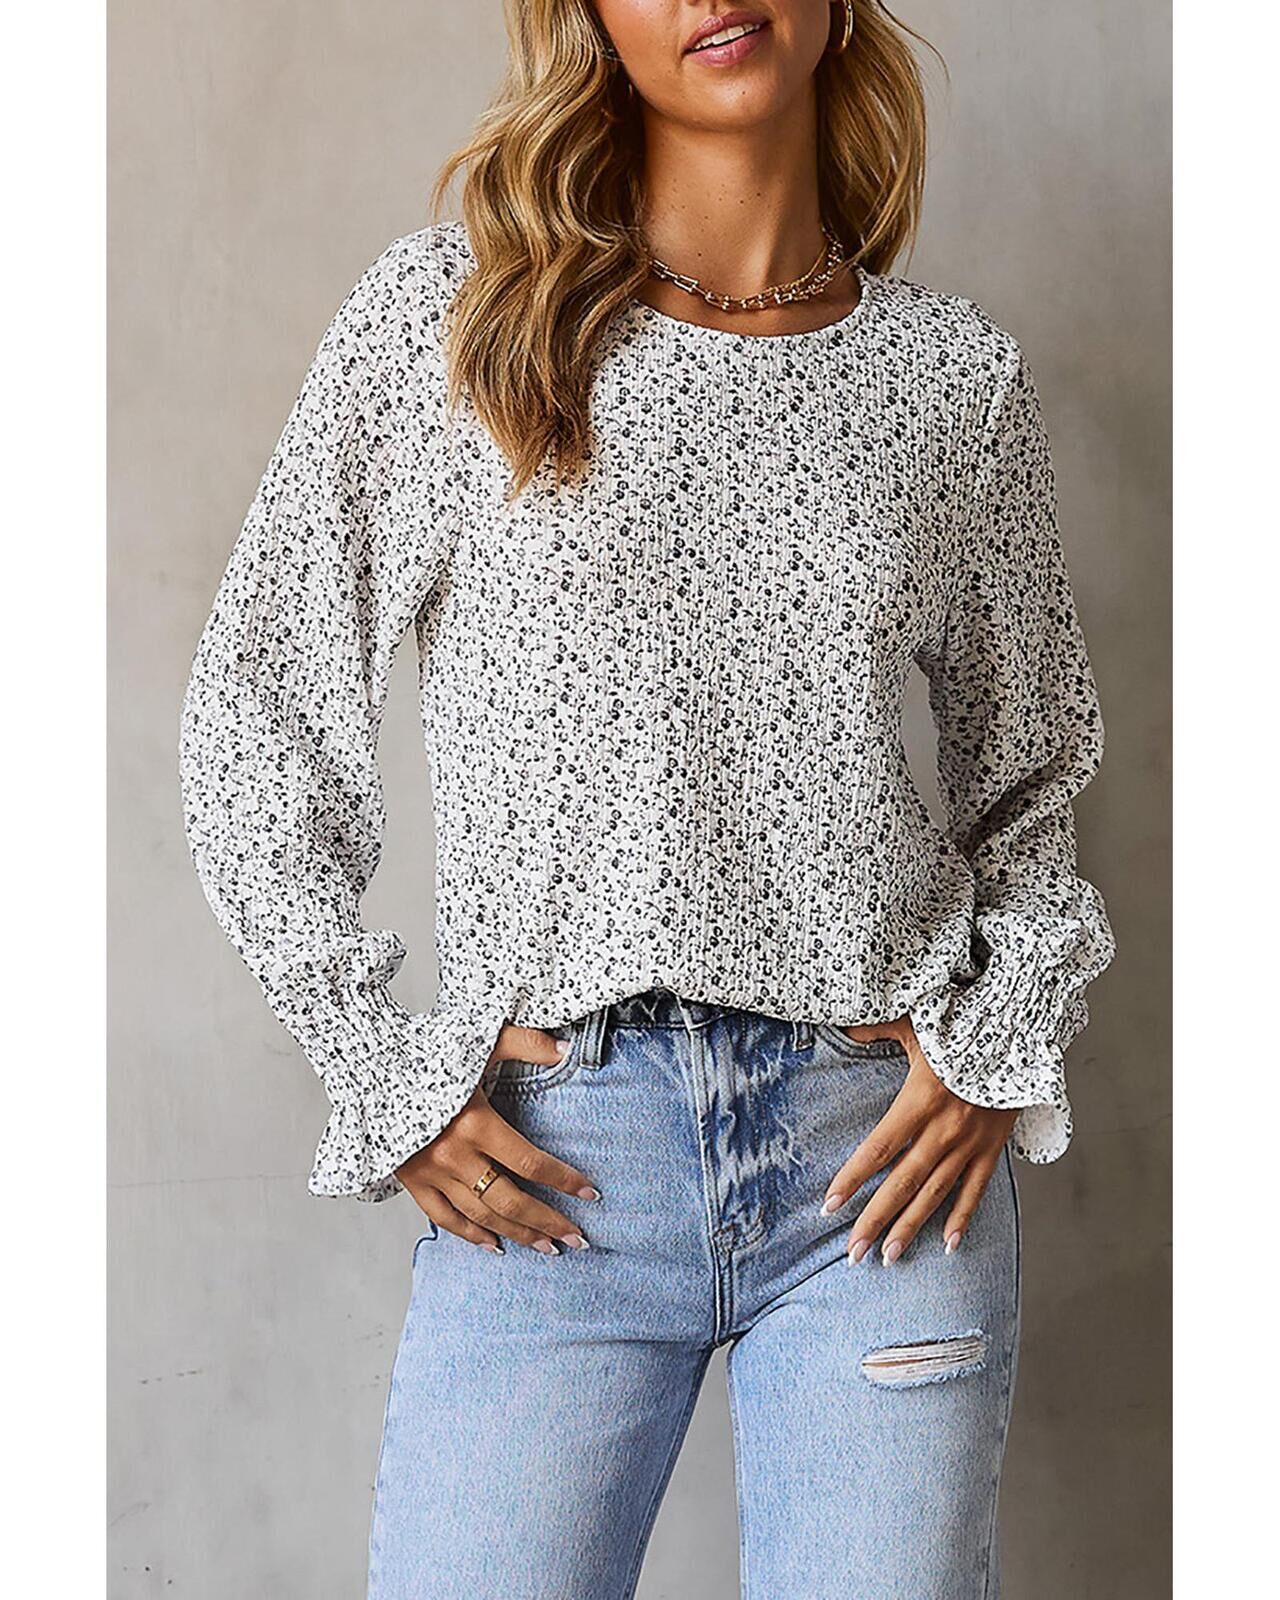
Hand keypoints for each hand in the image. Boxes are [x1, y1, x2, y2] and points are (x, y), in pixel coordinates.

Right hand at [394, 1025, 601, 1254]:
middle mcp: (454, 1155)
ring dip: (518, 1234)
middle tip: (578, 1239)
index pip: (530, 1162)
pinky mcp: (412, 1181)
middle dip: (548, 1221)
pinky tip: (495, 1246)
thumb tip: (565, 1049)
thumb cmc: (426, 1051)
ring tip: (549, 1247)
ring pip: (482, 1215)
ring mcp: (431, 1173)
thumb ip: (525, 1043)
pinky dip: (471, 1235)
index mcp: (475, 1123)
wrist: (369, 1066)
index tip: (590, 1194)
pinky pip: (444, 1218)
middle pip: (510, 1200)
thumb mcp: (478, 1041)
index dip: (563, 1180)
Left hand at [820, 1016, 1017, 1263]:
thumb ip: (878, 1027)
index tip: (829, 1205)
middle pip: (902, 1183)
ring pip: (935, 1194)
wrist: (1021, 1037)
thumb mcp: (918, 1022)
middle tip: (853, 1253)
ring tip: (888, 1257)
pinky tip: (949, 1245)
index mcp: (918, 1101)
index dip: (852, 1179)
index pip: (877, 1149)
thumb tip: (847, 1027)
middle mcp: (943, 1130)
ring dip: (911, 1228)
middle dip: (875, 1220)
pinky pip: (976, 1190)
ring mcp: (969, 1144)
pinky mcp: (992, 1149)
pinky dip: (963, 1218)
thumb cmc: (962, 1029)